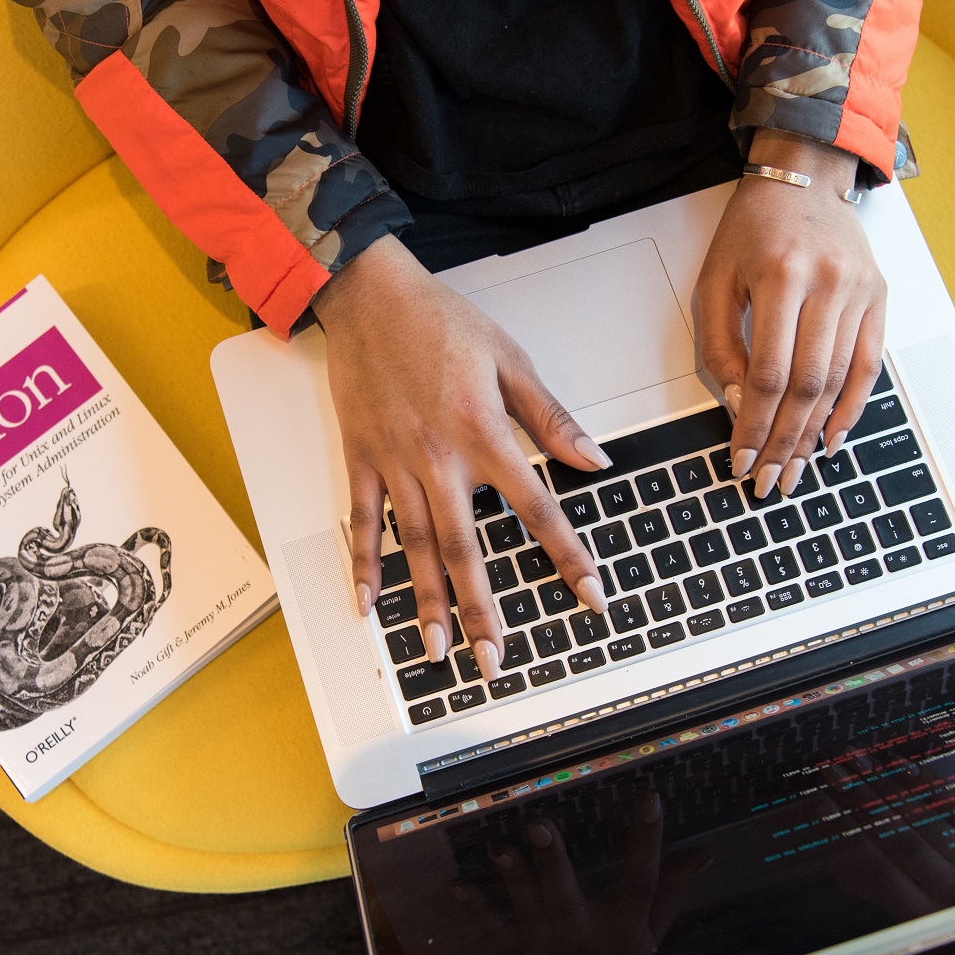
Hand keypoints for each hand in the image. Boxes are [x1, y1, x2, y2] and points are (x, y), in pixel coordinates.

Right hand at [313, 236, 609, 678]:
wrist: (368, 294)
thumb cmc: (439, 321)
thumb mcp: (511, 359)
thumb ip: (551, 417)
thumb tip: (593, 460)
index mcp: (483, 432)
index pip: (536, 508)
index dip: (567, 555)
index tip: (589, 594)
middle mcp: (438, 458)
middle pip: (467, 549)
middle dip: (483, 611)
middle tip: (496, 660)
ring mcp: (394, 463)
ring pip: (417, 546)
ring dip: (427, 602)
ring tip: (439, 650)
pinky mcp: (360, 459)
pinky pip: (362, 522)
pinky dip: (365, 565)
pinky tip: (371, 605)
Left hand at [452, 795, 709, 954]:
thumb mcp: (652, 932)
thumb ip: (672, 890)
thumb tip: (703, 852)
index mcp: (623, 925)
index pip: (641, 879)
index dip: (646, 841)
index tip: (650, 799)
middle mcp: (582, 932)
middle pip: (567, 896)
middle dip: (554, 862)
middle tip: (541, 825)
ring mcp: (546, 941)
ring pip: (528, 907)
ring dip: (513, 879)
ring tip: (501, 849)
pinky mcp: (518, 949)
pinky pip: (495, 928)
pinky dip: (477, 908)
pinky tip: (458, 886)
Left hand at [695, 129, 886, 500]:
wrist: (804, 178)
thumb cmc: (752, 229)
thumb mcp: (714, 281)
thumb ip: (720, 346)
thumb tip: (737, 405)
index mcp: (781, 277)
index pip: (768, 373)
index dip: (754, 424)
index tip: (742, 458)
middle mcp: (828, 285)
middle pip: (808, 386)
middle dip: (785, 441)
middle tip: (770, 480)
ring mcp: (860, 292)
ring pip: (838, 382)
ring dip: (815, 434)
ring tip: (796, 468)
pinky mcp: (878, 298)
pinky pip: (868, 367)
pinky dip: (852, 408)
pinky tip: (832, 437)